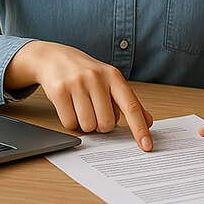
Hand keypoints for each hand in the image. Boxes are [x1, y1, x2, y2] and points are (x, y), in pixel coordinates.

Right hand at [4, 41, 153, 150]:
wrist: (55, 58)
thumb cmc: (87, 73)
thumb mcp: (110, 81)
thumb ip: (128, 101)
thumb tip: (148, 122)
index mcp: (114, 76)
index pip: (131, 107)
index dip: (140, 129)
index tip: (147, 146)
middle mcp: (97, 78)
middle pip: (107, 123)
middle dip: (102, 125)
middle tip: (96, 111)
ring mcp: (77, 83)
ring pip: (88, 125)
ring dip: (86, 124)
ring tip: (82, 107)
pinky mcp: (59, 91)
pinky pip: (69, 124)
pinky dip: (71, 122)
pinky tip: (70, 107)